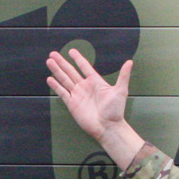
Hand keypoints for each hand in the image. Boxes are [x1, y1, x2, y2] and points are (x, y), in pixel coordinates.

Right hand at [45, 49, 144, 166]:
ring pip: (64, 79)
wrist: (107, 127)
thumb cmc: (115, 110)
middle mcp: (84, 86)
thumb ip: (123, 76)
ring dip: (57, 71)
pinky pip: (62, 93)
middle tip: (53, 54)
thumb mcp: (120, 91)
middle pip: (71, 71)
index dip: (78, 59)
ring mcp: (77, 95)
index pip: (84, 67)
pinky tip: (49, 79)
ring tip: (49, 61)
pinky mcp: (72, 104)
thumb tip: (130, 62)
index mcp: (95, 81)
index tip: (71, 51)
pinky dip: (56, 86)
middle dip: (62, 62)